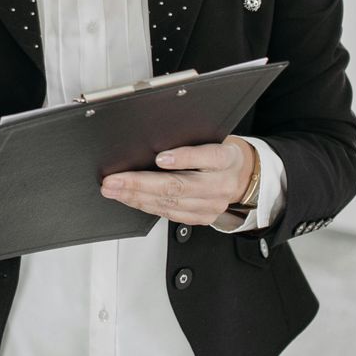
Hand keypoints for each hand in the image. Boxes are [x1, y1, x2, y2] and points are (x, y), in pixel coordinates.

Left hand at [100, 136, 257, 226]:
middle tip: (114, 180)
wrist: (241, 176)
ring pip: (171, 203)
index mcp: (225, 158)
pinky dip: (146, 206)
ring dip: (137, 197)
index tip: (160, 157)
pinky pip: (170, 214)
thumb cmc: (219, 154)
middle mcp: (221, 184)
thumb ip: (188, 141)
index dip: (182, 158)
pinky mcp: (203, 217)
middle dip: (140, 183)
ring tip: (114, 190)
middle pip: (179, 186)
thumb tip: (152, 141)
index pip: (206, 157)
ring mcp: (212, 205)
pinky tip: (130, 199)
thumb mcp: (211, 138)